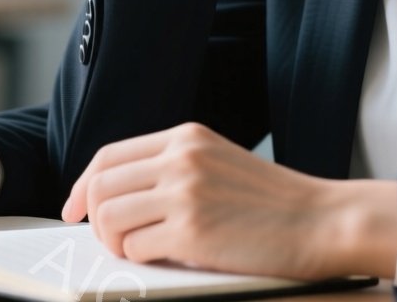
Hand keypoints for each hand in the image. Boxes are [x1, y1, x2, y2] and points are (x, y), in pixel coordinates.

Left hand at [56, 121, 352, 280]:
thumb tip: (116, 199)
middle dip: (92, 219)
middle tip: (107, 240)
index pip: (109, 156)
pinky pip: (134, 247)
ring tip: (136, 251)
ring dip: (112, 241)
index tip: (75, 209)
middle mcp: (180, 157)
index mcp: (185, 137)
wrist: (321, 221)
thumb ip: (174, 169)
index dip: (82, 186)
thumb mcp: (219, 163)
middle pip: (100, 185)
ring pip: (108, 216)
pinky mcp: (192, 230)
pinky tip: (165, 258)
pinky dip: (140, 259)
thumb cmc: (274, 203)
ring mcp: (185, 192)